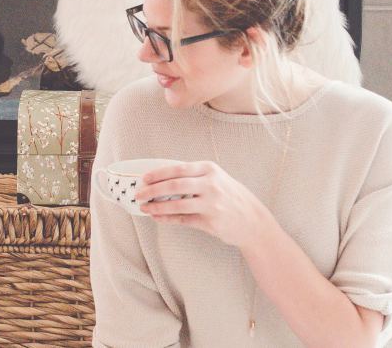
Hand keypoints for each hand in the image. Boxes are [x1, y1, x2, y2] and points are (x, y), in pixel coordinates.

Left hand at [135, 161, 274, 247]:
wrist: (253, 220)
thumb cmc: (231, 197)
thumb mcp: (217, 178)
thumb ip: (194, 176)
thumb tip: (162, 179)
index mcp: (210, 170)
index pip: (178, 168)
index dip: (158, 174)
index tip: (143, 178)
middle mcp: (211, 185)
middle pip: (175, 185)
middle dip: (152, 190)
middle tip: (139, 194)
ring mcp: (211, 204)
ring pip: (177, 205)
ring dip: (157, 207)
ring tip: (144, 208)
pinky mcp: (210, 222)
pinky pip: (183, 220)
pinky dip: (167, 219)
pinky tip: (157, 218)